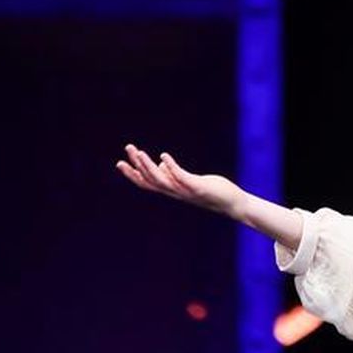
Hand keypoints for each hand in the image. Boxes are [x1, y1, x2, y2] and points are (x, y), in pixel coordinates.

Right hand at [116, 144, 247, 221]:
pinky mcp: (197, 187)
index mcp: (172, 190)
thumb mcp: (190, 181)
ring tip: (139, 152)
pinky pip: (180, 177)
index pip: (147, 183)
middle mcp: (176, 192)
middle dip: (136, 165)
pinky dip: (170, 167)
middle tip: (128, 148)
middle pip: (150, 180)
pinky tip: (163, 155)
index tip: (120, 163)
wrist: (233, 204)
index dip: (133, 174)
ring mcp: (185, 191)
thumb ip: (173, 175)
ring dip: (148, 166)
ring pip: (161, 180)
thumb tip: (160, 164)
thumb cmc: (212, 190)